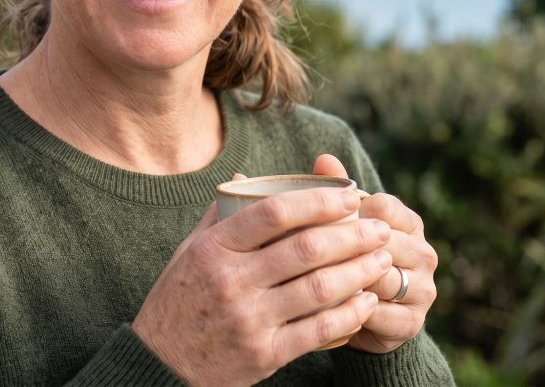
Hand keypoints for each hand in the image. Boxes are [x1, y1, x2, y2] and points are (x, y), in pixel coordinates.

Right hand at [131, 174, 389, 385]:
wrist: (162, 365)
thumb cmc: (178, 300)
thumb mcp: (189, 252)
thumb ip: (220, 216)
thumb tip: (245, 179)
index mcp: (214, 248)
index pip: (273, 213)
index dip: (318, 201)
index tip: (349, 195)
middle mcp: (232, 280)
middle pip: (306, 249)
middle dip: (353, 235)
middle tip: (380, 227)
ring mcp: (249, 318)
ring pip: (319, 288)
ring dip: (359, 271)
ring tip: (382, 260)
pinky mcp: (264, 353)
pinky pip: (318, 330)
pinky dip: (349, 314)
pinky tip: (367, 300)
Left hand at [313, 154, 438, 353]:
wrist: (359, 313)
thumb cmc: (346, 256)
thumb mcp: (341, 223)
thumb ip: (335, 191)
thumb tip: (324, 158)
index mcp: (408, 222)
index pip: (382, 207)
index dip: (345, 213)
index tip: (316, 219)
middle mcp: (424, 253)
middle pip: (381, 243)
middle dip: (339, 246)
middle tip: (298, 250)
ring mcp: (424, 289)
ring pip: (379, 278)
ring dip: (342, 278)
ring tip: (305, 277)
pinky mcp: (412, 323)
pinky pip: (377, 313)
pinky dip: (348, 309)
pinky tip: (321, 306)